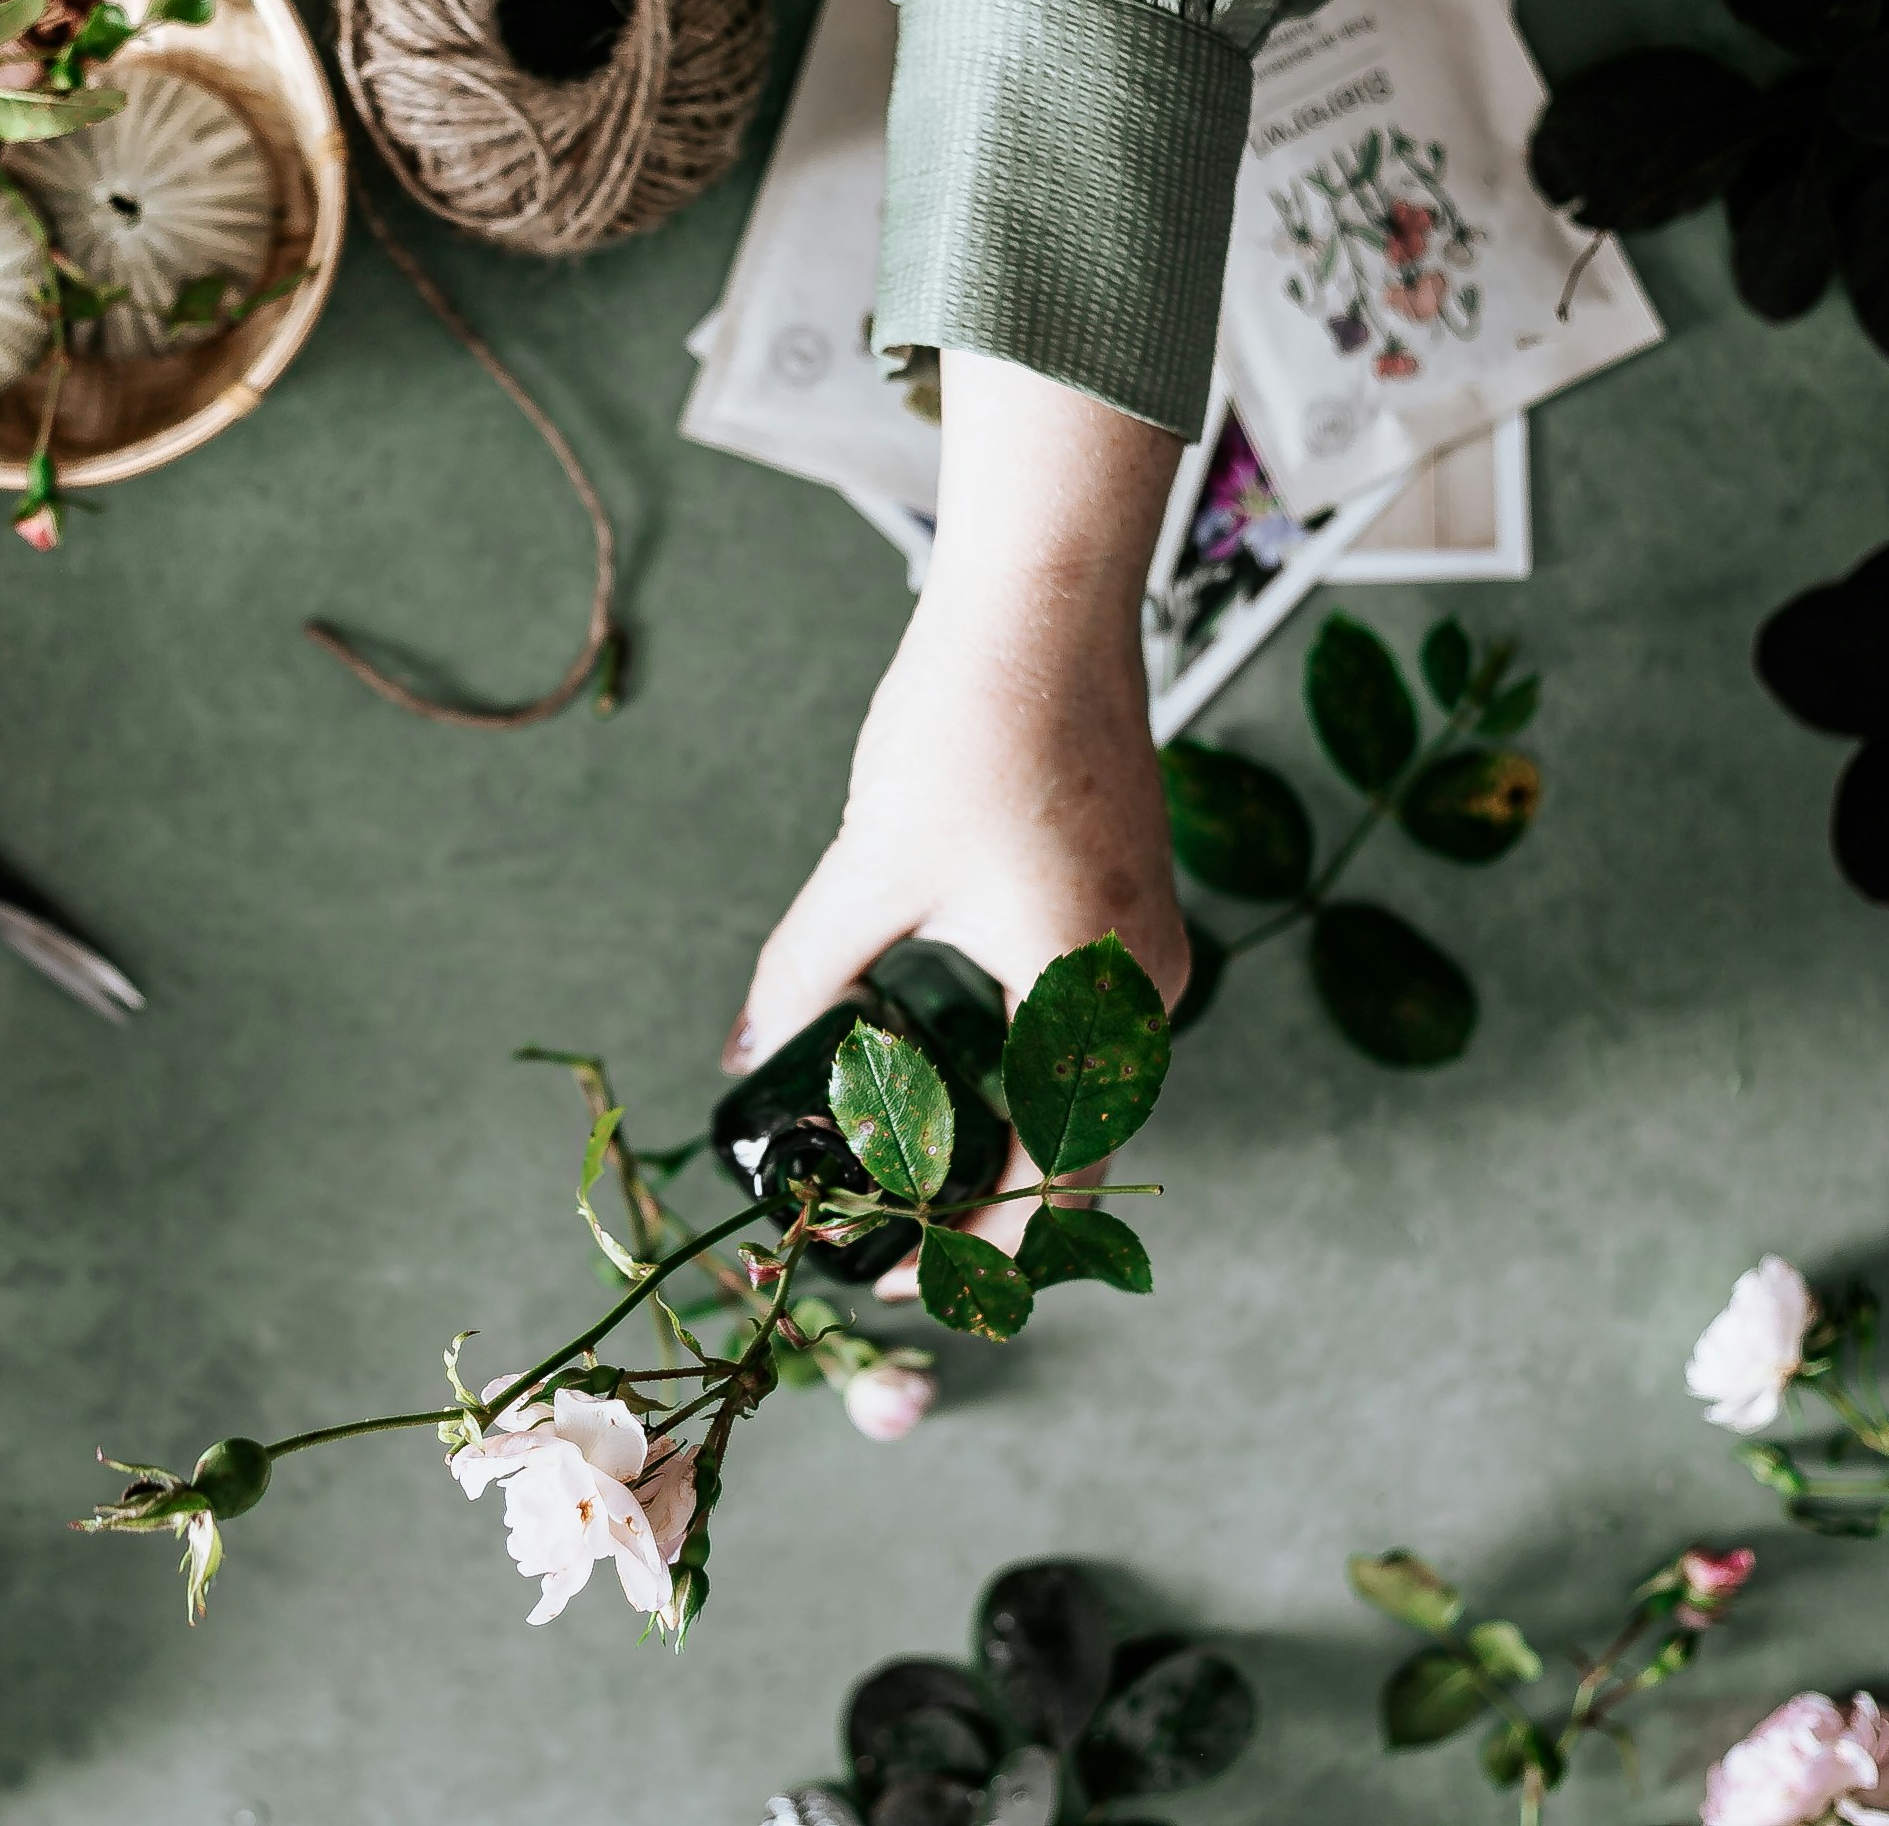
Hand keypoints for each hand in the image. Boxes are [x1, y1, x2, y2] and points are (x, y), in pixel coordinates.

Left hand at [725, 353, 1190, 1294]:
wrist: (1046, 605)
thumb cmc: (970, 722)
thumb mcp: (869, 868)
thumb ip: (804, 978)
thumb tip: (742, 1058)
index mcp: (1089, 993)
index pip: (1055, 1184)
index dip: (976, 1254)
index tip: (897, 1283)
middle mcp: (1142, 989)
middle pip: (1077, 1156)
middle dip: (983, 1213)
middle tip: (882, 1242)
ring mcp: (1146, 954)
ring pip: (1084, 1100)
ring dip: (1004, 1149)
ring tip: (905, 1177)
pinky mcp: (1130, 916)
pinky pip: (1087, 1041)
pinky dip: (1027, 1086)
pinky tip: (949, 1090)